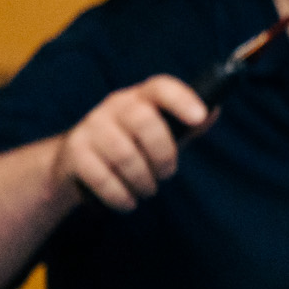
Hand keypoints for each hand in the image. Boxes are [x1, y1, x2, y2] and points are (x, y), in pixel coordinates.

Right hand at [54, 75, 206, 210]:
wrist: (74, 160)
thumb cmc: (130, 145)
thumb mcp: (159, 133)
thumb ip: (186, 127)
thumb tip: (214, 110)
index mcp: (140, 98)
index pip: (160, 87)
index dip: (181, 99)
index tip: (199, 117)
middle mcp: (113, 107)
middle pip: (144, 121)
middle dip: (163, 155)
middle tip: (166, 174)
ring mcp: (91, 127)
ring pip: (124, 154)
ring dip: (143, 180)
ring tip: (147, 189)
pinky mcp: (74, 152)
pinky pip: (102, 177)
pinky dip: (121, 195)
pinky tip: (128, 201)